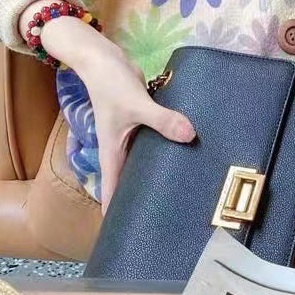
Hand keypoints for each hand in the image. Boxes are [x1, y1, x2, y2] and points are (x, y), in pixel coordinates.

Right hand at [30, 13, 196, 213]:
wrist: (104, 58)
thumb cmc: (110, 85)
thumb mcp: (136, 105)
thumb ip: (163, 120)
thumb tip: (190, 136)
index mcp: (112, 153)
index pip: (113, 192)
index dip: (118, 214)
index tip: (130, 235)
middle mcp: (121, 149)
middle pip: (132, 180)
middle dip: (145, 197)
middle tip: (169, 217)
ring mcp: (133, 135)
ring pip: (147, 160)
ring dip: (160, 169)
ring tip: (184, 188)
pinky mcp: (144, 120)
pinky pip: (158, 138)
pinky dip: (169, 145)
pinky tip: (188, 150)